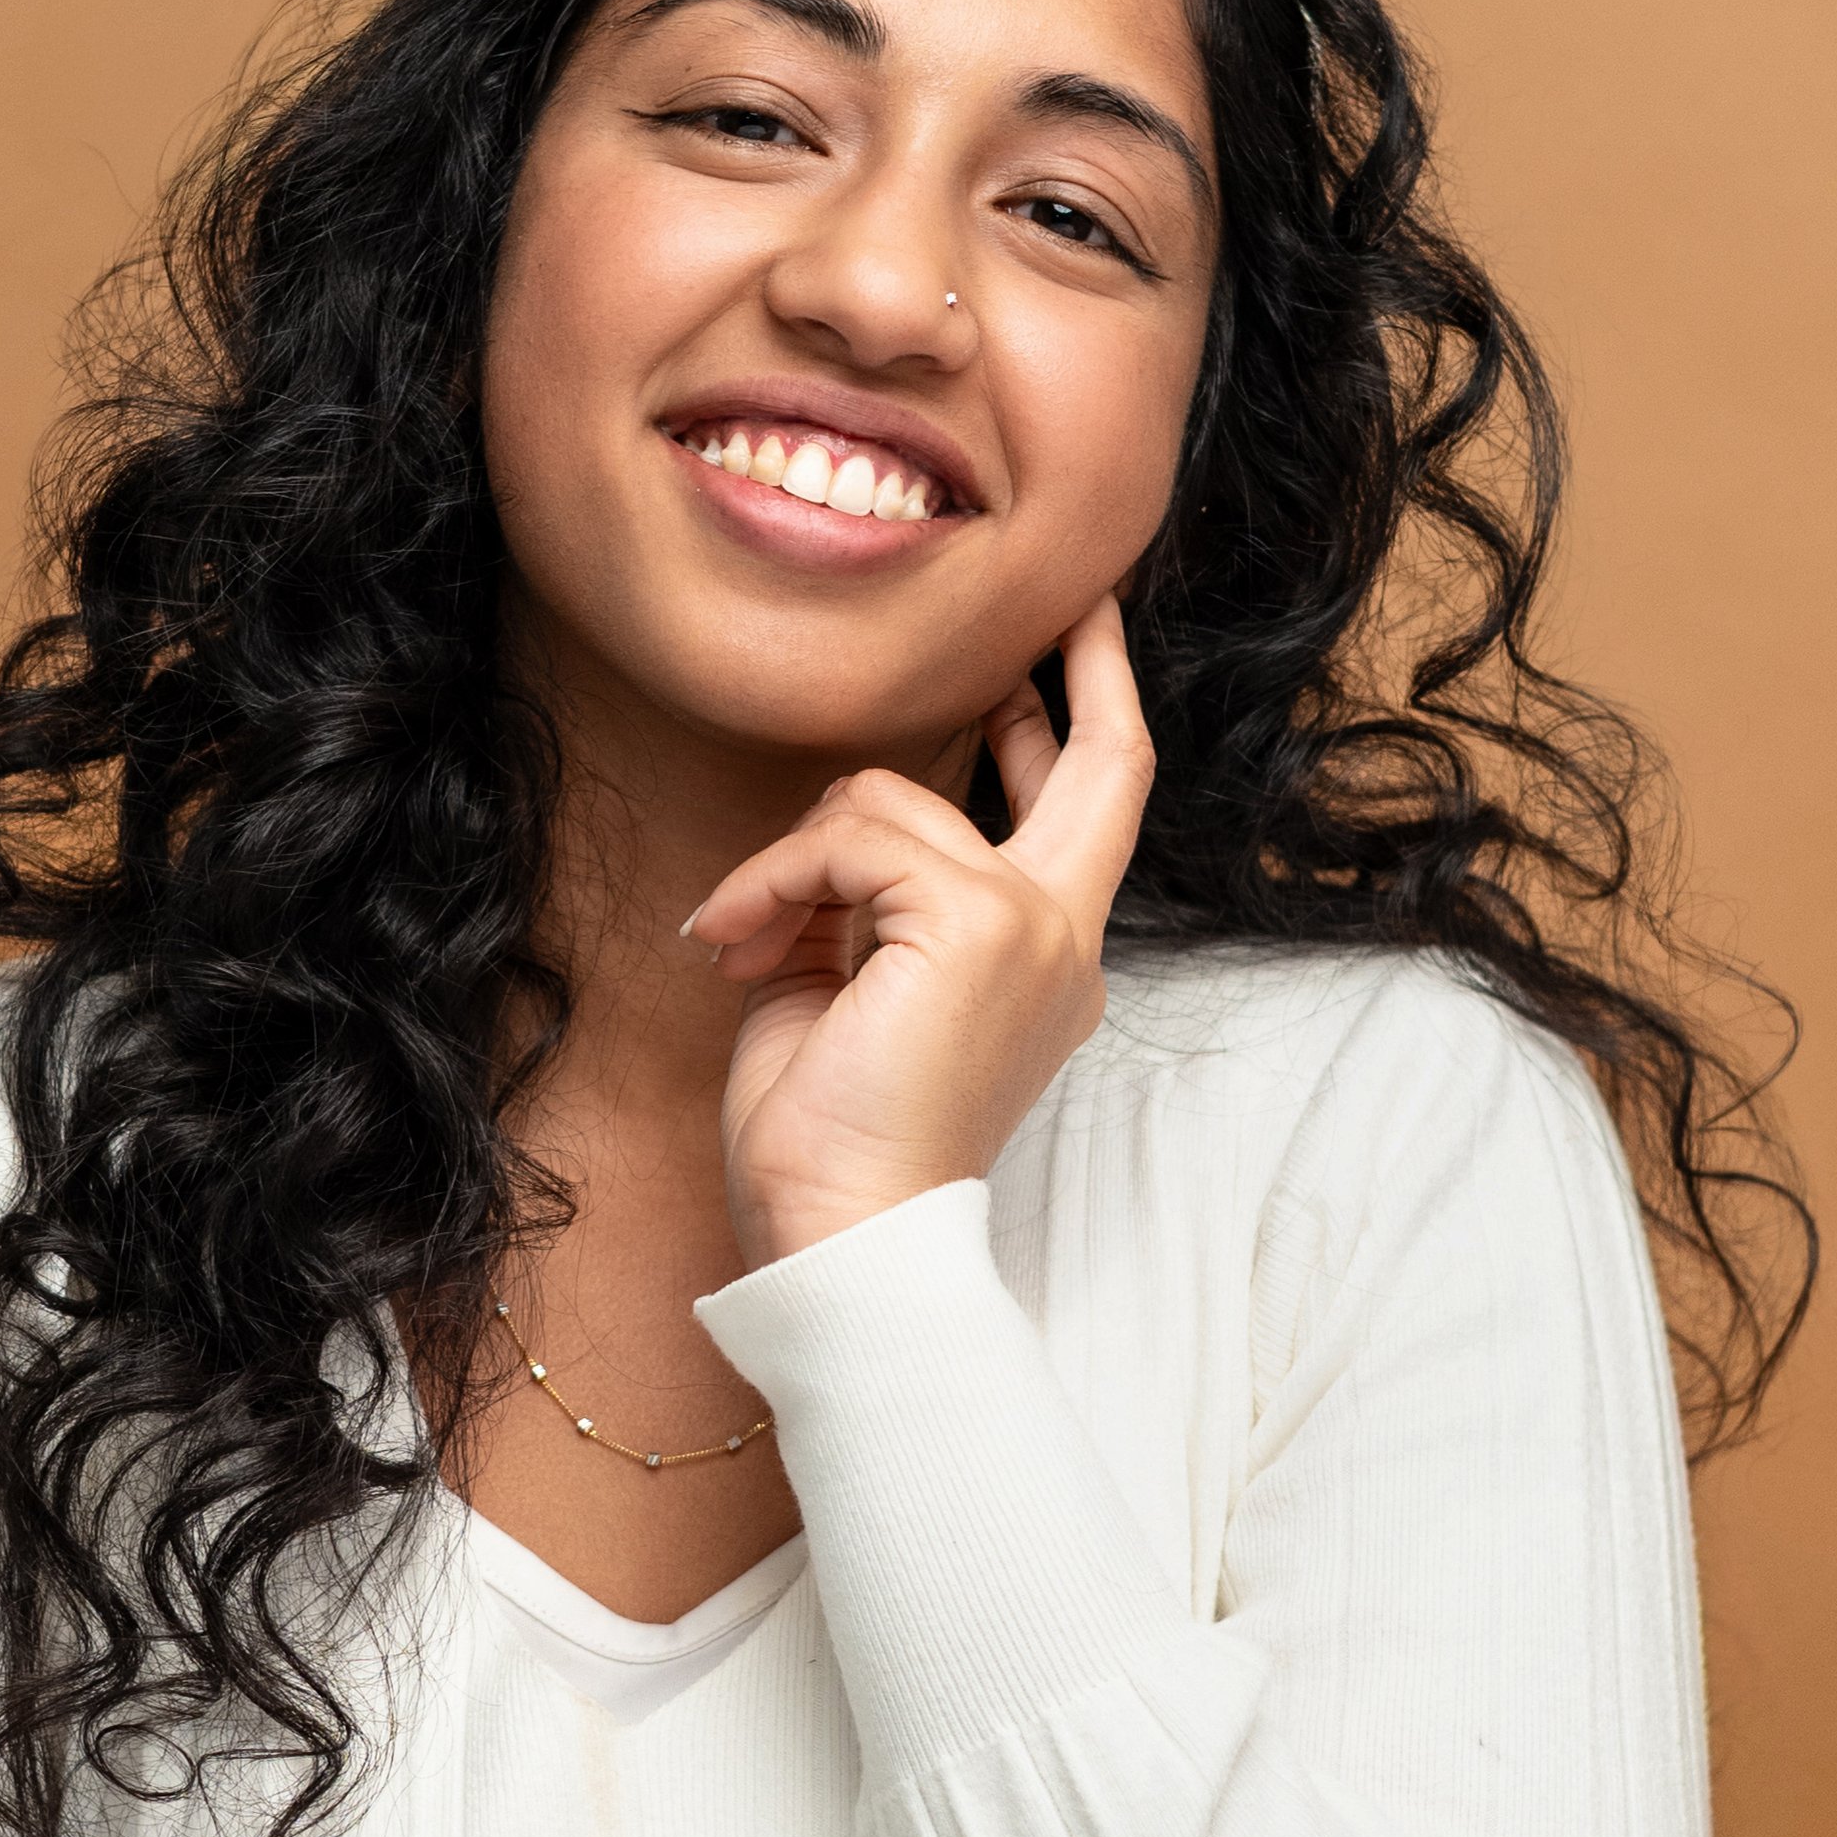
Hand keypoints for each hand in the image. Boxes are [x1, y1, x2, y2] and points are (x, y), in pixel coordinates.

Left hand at [689, 598, 1153, 1267]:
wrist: (840, 1233)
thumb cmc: (833, 1138)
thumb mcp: (857, 987)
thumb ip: (880, 900)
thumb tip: (851, 827)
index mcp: (1048, 961)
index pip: (1092, 812)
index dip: (1087, 716)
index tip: (1079, 641)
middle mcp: (1064, 938)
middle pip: (1102, 768)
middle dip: (1085, 668)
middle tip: (1070, 604)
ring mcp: (1033, 925)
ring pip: (890, 801)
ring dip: (790, 862)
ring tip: (744, 941)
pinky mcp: (979, 920)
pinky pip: (847, 836)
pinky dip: (771, 883)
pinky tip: (734, 947)